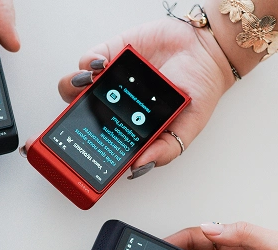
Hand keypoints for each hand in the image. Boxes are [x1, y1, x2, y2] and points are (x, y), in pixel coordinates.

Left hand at [55, 17, 236, 175]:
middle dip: (69, 117)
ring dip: (73, 86)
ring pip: (75, 86)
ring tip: (87, 85)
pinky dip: (89, 64)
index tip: (75, 150)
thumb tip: (139, 169)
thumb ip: (164, 152)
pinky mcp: (111, 55)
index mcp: (123, 128)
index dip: (81, 146)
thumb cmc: (194, 94)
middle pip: (76, 114)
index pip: (95, 141)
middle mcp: (111, 106)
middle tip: (76, 116)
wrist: (208, 52)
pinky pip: (89, 61)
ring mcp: (108, 82)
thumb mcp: (184, 132)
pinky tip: (101, 67)